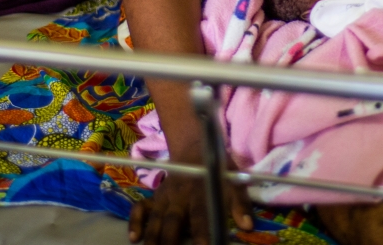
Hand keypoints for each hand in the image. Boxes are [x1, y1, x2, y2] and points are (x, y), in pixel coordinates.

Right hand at [128, 161, 253, 244]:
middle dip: (172, 242)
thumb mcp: (234, 179)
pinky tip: (134, 238)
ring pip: (156, 220)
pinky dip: (136, 221)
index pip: (200, 215)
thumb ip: (240, 203)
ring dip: (154, 238)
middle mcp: (180, 195)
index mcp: (200, 190)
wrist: (195, 147)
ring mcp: (164, 196)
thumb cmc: (216, 168)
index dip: (201, 233)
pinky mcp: (155, 197)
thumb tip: (247, 226)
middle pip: (173, 222)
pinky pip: (140, 208)